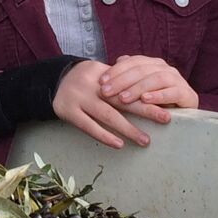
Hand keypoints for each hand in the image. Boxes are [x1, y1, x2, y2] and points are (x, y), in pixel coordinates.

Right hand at [53, 60, 171, 148]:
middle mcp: (91, 85)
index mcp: (102, 74)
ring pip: (107, 115)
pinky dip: (104, 135)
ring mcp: (78, 98)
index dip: (147, 94)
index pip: (128, 84)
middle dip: (145, 109)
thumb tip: (150, 90)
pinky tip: (119, 144)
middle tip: (166, 118)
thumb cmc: (84, 80)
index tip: (167, 103)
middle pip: (122, 98)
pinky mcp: (67, 111)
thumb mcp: (100, 73)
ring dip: (128, 128)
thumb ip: (121, 80)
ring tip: (145, 140)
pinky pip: (88, 126)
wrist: (51, 80)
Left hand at [98, 56, 198, 112]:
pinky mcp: (188, 95)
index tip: (101, 82)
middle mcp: (167, 69)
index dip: (116, 70)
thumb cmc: (156, 103)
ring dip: (138, 88)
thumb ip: (129, 76)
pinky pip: (173, 92)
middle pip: (142, 69)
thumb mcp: (139, 90)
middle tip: (106, 92)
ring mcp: (178, 80)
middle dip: (122, 80)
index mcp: (154, 64)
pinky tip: (146, 100)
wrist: (183, 116)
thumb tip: (118, 60)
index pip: (133, 61)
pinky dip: (159, 95)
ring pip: (157, 78)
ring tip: (123, 98)